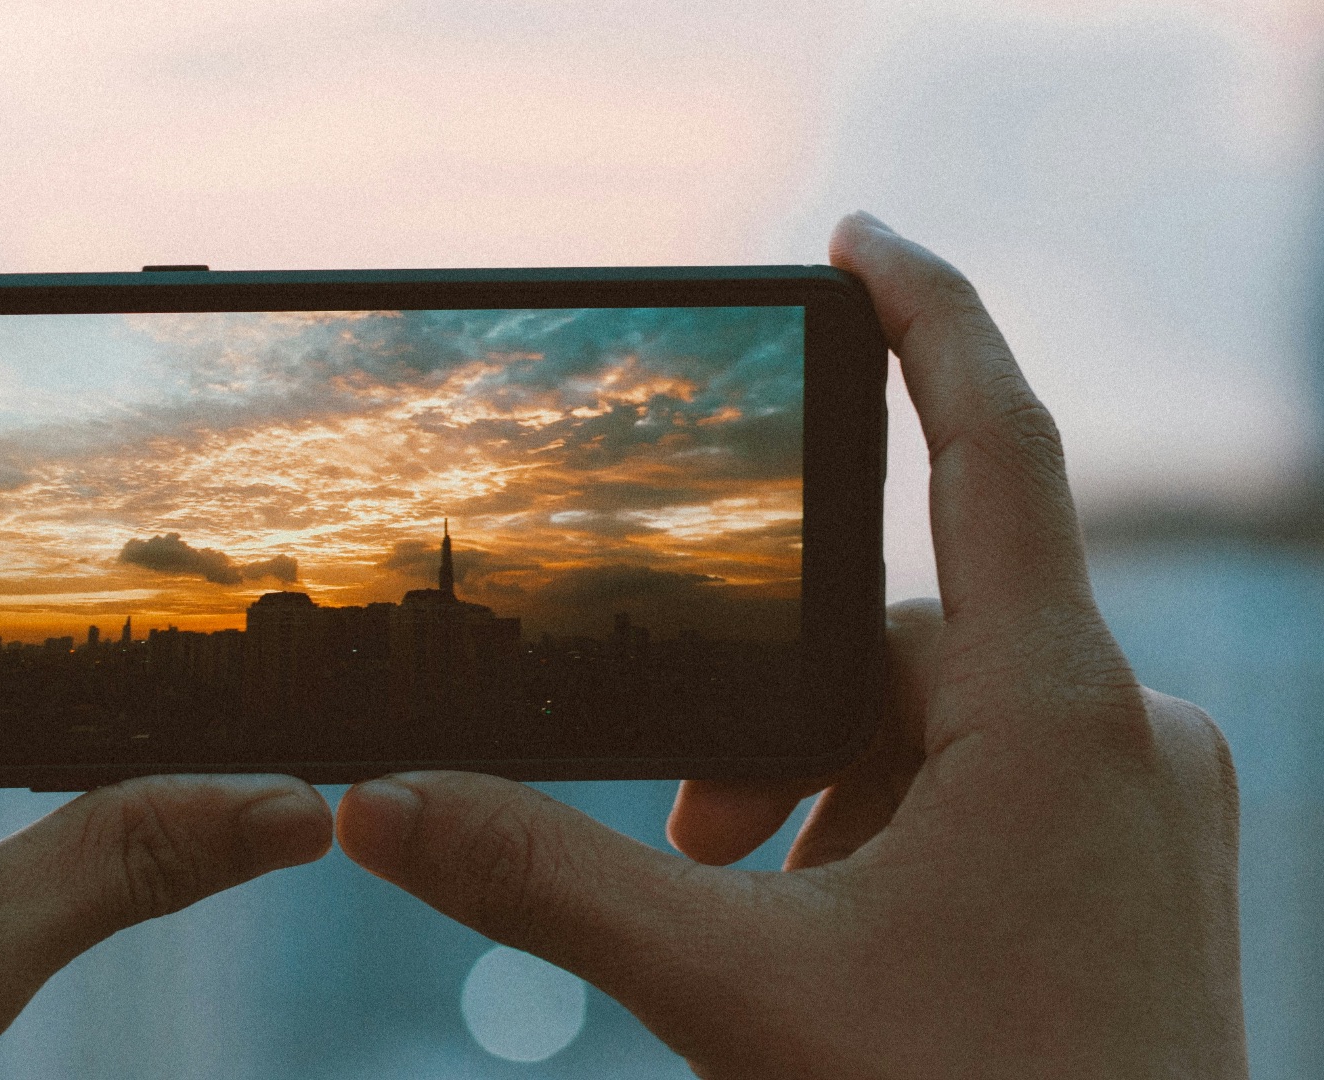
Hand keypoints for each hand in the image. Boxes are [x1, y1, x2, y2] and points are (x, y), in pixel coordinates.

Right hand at [336, 214, 1244, 1077]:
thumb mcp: (737, 995)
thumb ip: (548, 882)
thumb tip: (378, 804)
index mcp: (1058, 715)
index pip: (997, 445)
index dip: (930, 316)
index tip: (856, 237)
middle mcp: (1126, 736)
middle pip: (899, 645)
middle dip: (769, 727)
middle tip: (691, 848)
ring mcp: (1139, 809)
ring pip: (936, 733)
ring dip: (822, 801)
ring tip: (756, 926)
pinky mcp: (1130, 872)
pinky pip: (988, 796)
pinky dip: (890, 839)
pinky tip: (843, 953)